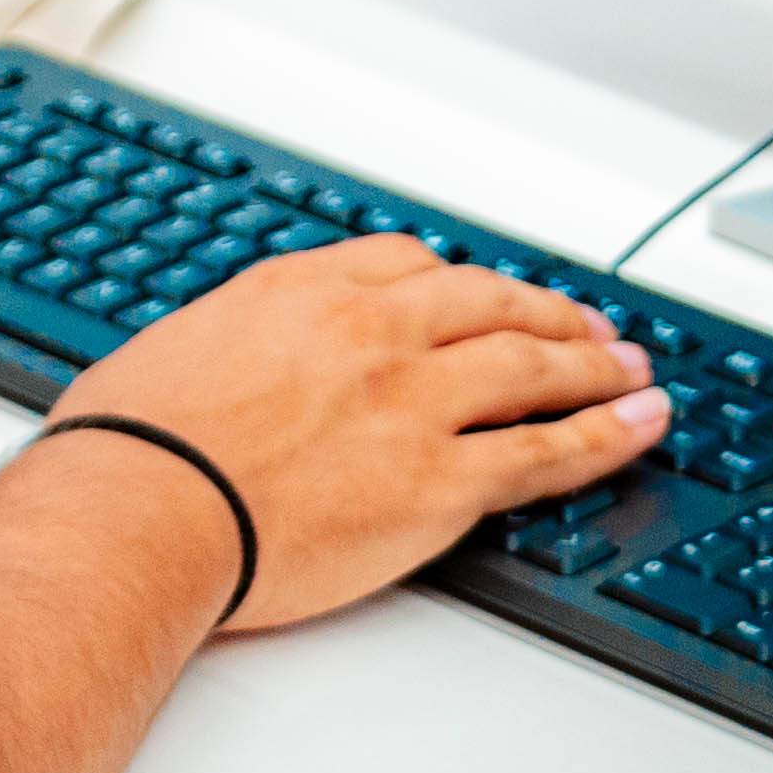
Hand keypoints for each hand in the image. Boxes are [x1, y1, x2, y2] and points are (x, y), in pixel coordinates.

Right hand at [48, 237, 661, 629]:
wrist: (141, 508)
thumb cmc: (132, 446)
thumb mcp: (176, 351)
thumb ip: (234, 348)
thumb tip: (240, 370)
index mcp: (300, 289)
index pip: (408, 264)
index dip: (460, 284)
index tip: (480, 298)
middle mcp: (369, 328)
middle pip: (488, 302)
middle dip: (549, 314)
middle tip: (587, 328)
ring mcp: (412, 400)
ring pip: (533, 366)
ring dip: (596, 365)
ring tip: (634, 370)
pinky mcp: (439, 480)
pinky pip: (546, 452)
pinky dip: (607, 435)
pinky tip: (640, 426)